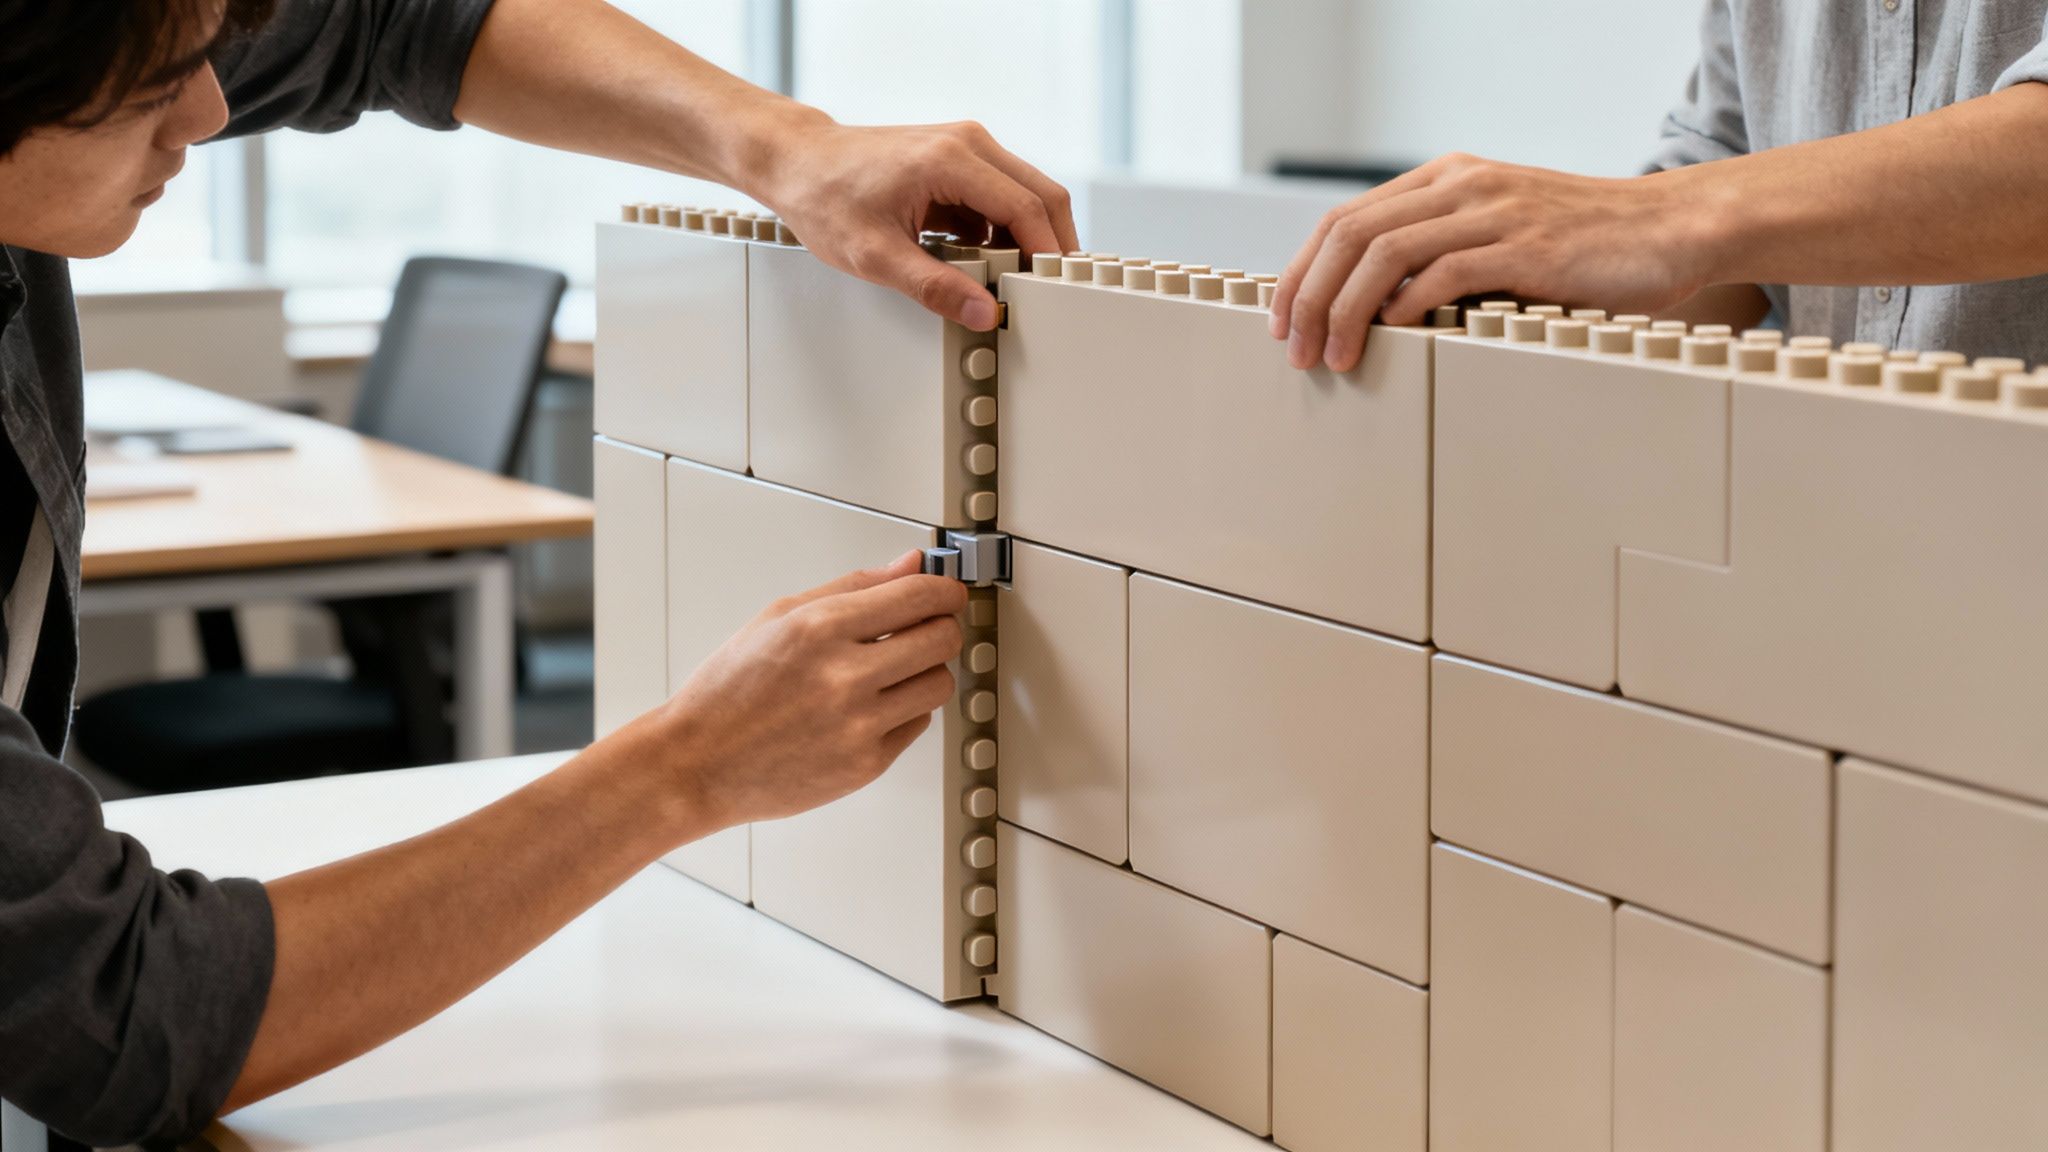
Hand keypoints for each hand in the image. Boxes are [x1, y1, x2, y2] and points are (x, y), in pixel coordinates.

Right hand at [647, 551, 966, 830]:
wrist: (699, 764)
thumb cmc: (730, 690)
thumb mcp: (780, 616)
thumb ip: (853, 586)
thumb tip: (910, 565)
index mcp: (820, 628)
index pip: (920, 596)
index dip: (945, 590)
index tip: (946, 592)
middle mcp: (844, 676)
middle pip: (942, 639)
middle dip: (941, 627)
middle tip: (926, 627)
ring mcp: (858, 725)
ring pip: (939, 684)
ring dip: (926, 670)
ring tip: (893, 670)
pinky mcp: (867, 764)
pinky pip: (917, 723)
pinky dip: (904, 710)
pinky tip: (870, 705)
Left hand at [749, 113, 1079, 330]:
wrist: (798, 162)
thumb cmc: (826, 197)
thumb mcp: (876, 256)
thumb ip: (934, 287)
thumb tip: (981, 312)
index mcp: (951, 159)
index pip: (1028, 207)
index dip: (1047, 253)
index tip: (1052, 290)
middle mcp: (968, 143)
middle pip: (1043, 194)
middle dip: (1052, 245)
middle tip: (1049, 291)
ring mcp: (966, 147)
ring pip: (1026, 194)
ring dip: (1027, 239)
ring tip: (1012, 282)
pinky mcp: (959, 159)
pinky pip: (1001, 196)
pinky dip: (1004, 231)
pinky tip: (985, 262)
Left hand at [1268, 153, 1710, 371]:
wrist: (1671, 229)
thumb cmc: (1586, 246)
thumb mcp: (1500, 232)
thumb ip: (1442, 252)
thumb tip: (1372, 307)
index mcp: (1447, 179)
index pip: (1345, 220)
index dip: (1301, 272)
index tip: (1282, 321)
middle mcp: (1462, 186)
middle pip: (1350, 235)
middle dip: (1309, 297)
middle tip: (1295, 350)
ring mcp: (1492, 213)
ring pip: (1383, 255)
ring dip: (1344, 311)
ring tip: (1334, 357)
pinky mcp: (1524, 248)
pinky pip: (1442, 274)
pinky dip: (1406, 309)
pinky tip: (1394, 339)